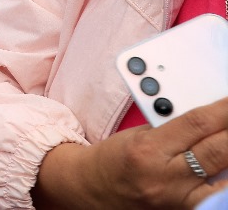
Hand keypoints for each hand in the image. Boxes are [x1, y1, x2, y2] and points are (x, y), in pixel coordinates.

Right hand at [34, 95, 227, 207]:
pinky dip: (225, 182)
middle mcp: (166, 177)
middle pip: (217, 150)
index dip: (222, 109)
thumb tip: (209, 119)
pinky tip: (227, 169)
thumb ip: (174, 126)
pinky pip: (216, 198)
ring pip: (224, 178)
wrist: (94, 189)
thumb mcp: (139, 134)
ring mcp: (179, 199)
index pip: (196, 123)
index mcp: (148, 149)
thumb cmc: (114, 158)